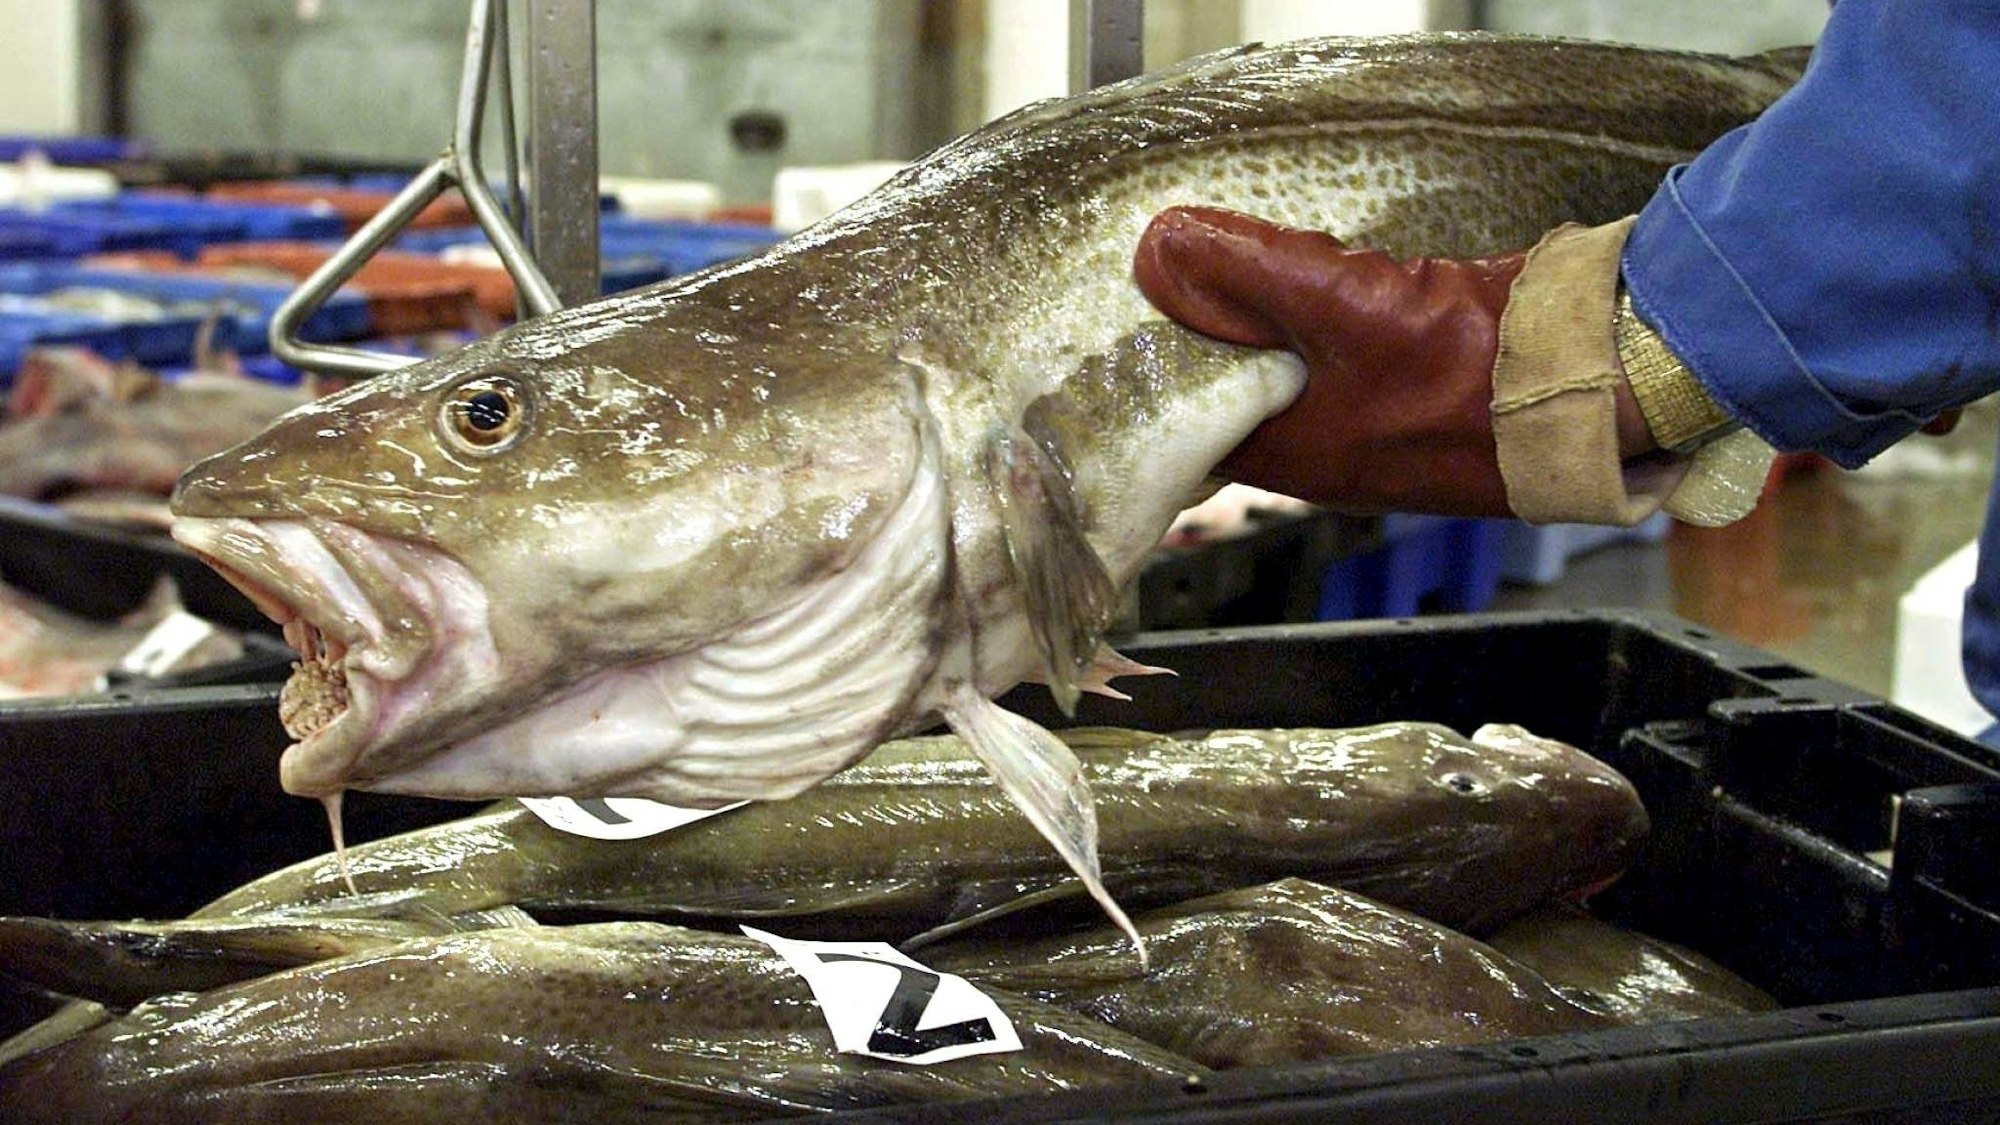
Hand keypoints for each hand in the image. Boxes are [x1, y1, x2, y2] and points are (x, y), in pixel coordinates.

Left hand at [1131, 206, 1525, 515]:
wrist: (1590, 388)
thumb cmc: (1465, 370)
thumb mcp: (1341, 302)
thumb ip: (1250, 271)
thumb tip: (1163, 245)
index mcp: (1294, 457)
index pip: (1191, 431)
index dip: (1159, 379)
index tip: (1134, 324)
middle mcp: (1328, 461)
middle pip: (1241, 404)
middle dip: (1214, 348)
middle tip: (1181, 284)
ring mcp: (1375, 438)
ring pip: (1296, 385)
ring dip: (1274, 335)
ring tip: (1246, 274)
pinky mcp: (1417, 406)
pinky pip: (1349, 372)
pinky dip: (1329, 332)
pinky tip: (1330, 289)